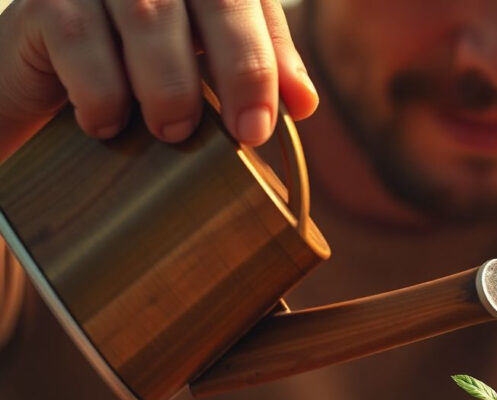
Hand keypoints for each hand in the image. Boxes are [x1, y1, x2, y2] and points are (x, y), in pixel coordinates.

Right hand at [0, 0, 317, 160]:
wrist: (36, 82)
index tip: (275, 120)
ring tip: (172, 130)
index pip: (251, 4)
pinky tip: (106, 123)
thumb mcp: (203, 69)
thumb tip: (304, 103)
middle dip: (241, 68)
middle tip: (246, 134)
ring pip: (148, 16)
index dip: (268, 58)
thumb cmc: (133, 74)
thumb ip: (254, 69)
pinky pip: (78, 38)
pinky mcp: (42, 2)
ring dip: (169, 85)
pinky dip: (101, 91)